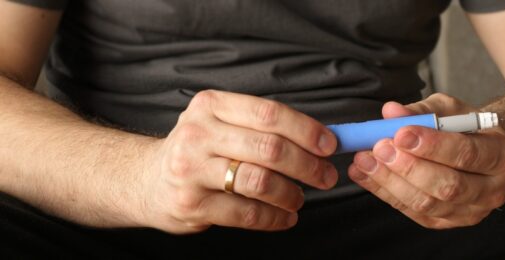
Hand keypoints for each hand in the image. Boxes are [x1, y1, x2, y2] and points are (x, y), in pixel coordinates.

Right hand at [136, 90, 337, 233]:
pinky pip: (246, 213)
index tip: (329, 145)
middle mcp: (198, 133)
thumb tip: (321, 138)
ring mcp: (191, 170)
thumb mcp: (219, 122)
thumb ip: (262, 126)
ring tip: (300, 199)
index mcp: (211, 105)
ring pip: (260, 182)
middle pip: (269, 148)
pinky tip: (284, 217)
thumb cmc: (197, 149)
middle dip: (308, 165)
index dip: (306, 130)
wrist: (146, 180)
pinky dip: (274, 218)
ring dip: (291, 193)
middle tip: (326, 176)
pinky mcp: (190, 204)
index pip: (269, 113)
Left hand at [348, 93, 504, 228]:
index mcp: (502, 156)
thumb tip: (391, 112)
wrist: (480, 153)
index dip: (432, 146)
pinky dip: (384, 192)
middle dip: (409, 167)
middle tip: (380, 147)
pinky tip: (364, 174)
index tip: (401, 133)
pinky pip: (411, 211)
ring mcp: (470, 212)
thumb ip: (422, 111)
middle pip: (448, 186)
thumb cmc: (465, 127)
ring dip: (390, 181)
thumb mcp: (450, 109)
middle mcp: (492, 189)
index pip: (467, 154)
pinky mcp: (445, 223)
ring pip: (426, 204)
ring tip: (364, 160)